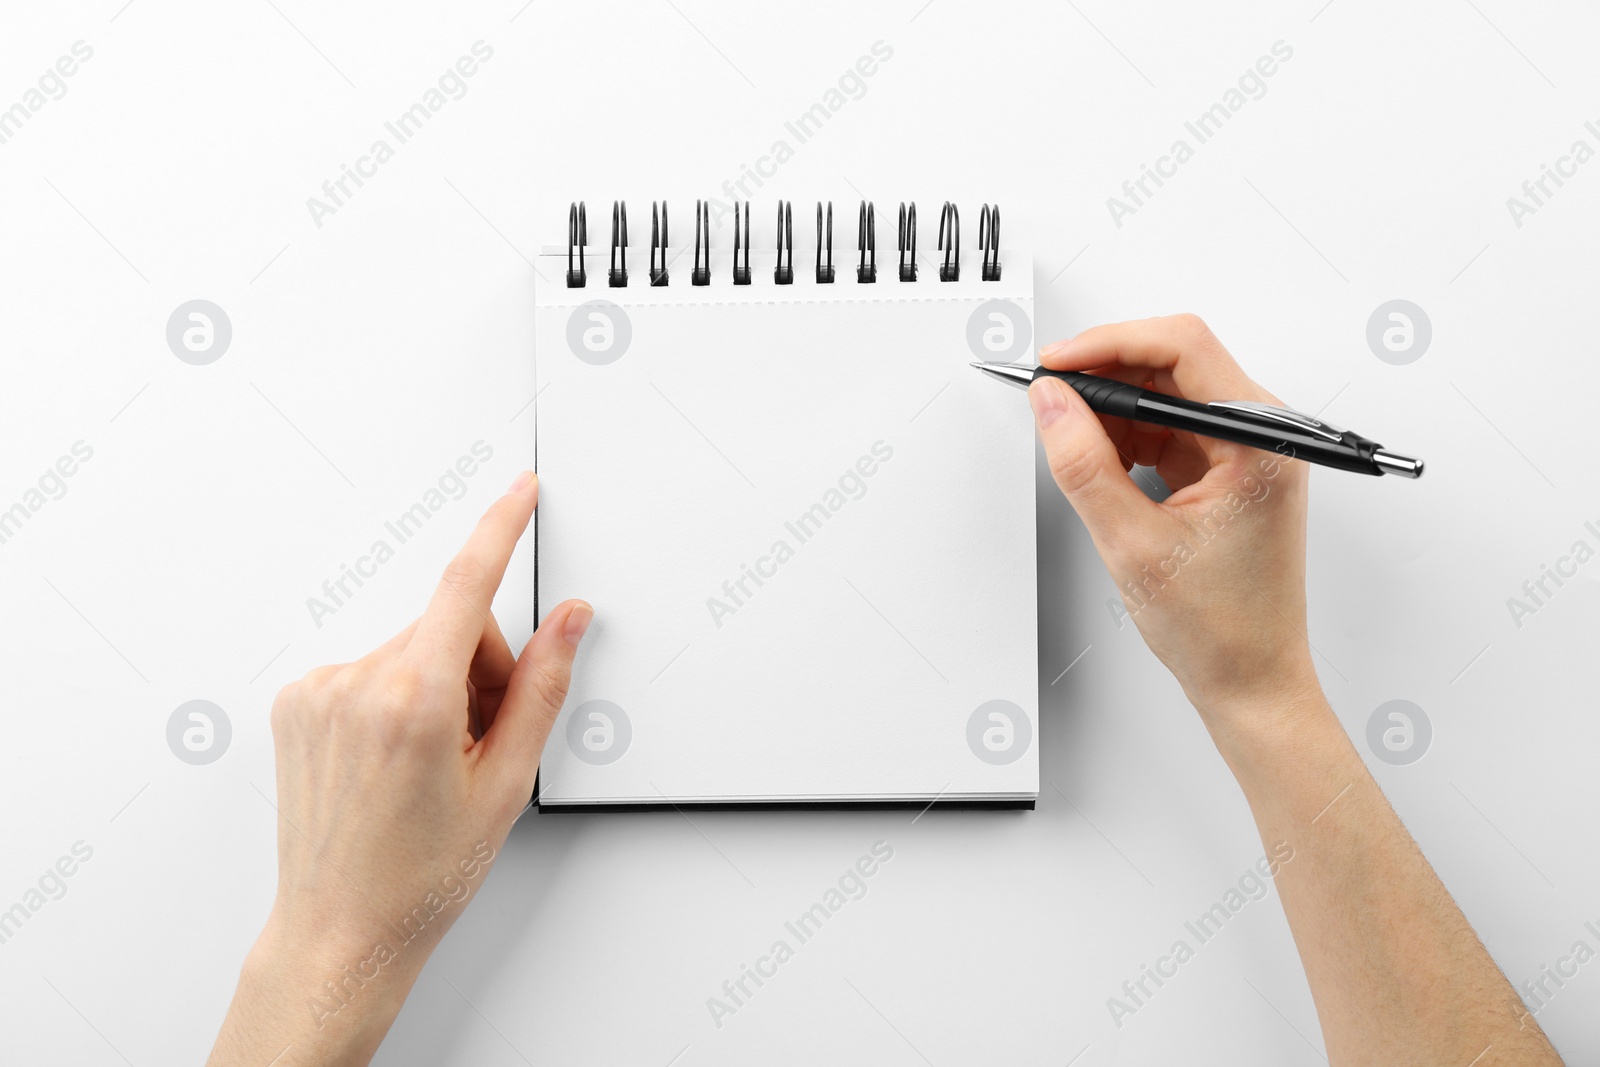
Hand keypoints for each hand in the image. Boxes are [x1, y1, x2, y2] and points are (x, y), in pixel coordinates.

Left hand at [208, 471, 590, 1065]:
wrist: (341, 929)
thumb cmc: (420, 875)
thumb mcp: (507, 781)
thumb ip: (543, 685)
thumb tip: (568, 619)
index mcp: (414, 700)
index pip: (468, 585)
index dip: (501, 528)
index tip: (520, 492)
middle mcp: (356, 683)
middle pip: (451, 629)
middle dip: (483, 670)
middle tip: (485, 742)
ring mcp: (319, 692)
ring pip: (412, 649)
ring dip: (439, 687)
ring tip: (436, 763)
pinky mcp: (297, 702)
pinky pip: (371, 669)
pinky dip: (396, 697)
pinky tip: (398, 757)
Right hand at [1029, 315, 1314, 723]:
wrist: (1251, 681)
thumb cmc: (1220, 628)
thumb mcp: (1131, 543)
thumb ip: (1083, 464)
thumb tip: (1051, 403)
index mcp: (1261, 443)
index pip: (1184, 348)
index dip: (1110, 343)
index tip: (1058, 363)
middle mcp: (1263, 436)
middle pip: (1174, 362)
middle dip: (1106, 376)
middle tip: (1051, 402)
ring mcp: (1246, 450)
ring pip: (1166, 393)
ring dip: (1113, 410)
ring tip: (1076, 449)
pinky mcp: (1226, 468)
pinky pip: (1168, 427)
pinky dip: (1127, 437)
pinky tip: (1102, 466)